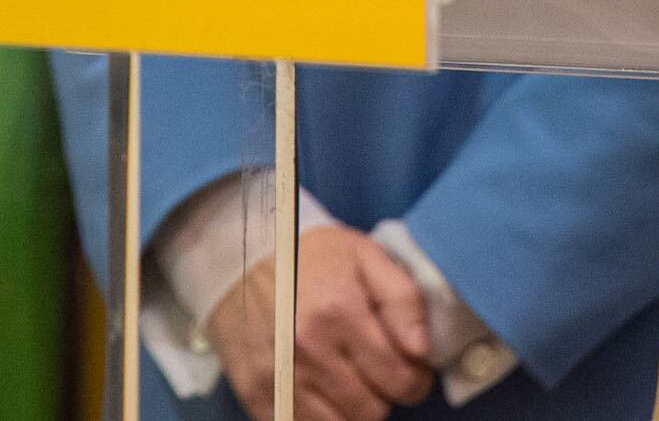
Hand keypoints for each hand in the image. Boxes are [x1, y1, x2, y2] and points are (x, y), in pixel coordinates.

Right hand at [209, 224, 434, 420]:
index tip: (411, 367)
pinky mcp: (256, 395)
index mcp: (340, 311)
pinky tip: (319, 390)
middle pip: (372, 411)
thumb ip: (403, 299)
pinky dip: (318, 417)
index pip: (401, 380)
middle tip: (376, 370)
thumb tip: (422, 350)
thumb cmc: (308, 255)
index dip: (416, 379)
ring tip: (348, 379)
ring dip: (352, 409)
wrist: (236, 254)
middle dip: (383, 394)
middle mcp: (307, 349)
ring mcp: (278, 376)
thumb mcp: (364, 255)